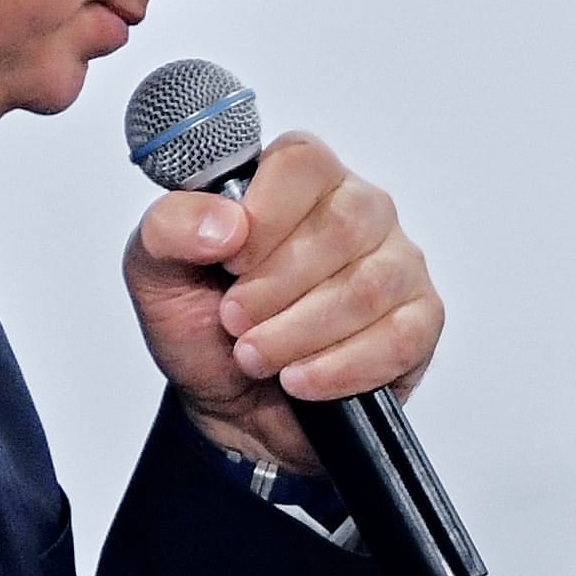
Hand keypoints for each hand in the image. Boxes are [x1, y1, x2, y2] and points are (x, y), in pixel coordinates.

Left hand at [127, 131, 438, 475]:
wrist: (235, 411)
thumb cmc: (205, 330)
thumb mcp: (156, 275)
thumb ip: (169, 230)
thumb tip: (224, 223)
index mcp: (298, 180)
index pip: (303, 163)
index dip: (265, 216)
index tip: (229, 264)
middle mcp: (358, 209)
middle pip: (342, 226)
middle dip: (276, 287)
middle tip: (235, 322)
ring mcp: (397, 264)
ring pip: (367, 287)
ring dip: (299, 332)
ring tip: (256, 357)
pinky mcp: (420, 322)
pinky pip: (398, 337)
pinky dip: (340, 367)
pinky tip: (301, 380)